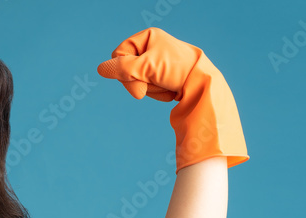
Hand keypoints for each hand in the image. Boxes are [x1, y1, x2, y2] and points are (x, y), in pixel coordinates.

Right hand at [97, 27, 248, 171]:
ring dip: (151, 89)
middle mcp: (152, 47)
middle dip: (140, 82)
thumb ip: (122, 69)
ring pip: (138, 81)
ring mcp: (157, 62)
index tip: (138, 82)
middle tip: (153, 86)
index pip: (120, 54)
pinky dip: (158, 93)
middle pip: (127, 69)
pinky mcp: (164, 76)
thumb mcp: (147, 68)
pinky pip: (150, 87)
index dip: (124, 71)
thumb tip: (101, 69)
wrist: (204, 84)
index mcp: (147, 37)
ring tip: (167, 86)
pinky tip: (171, 91)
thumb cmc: (177, 69)